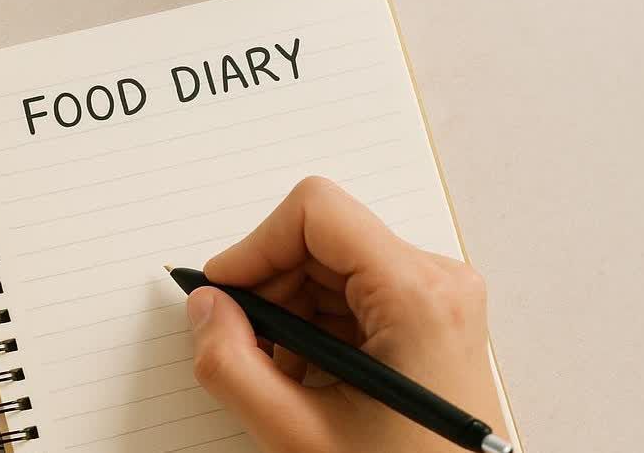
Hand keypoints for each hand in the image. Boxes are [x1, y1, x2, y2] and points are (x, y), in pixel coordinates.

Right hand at [188, 177, 506, 452]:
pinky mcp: (430, 317)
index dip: (255, 245)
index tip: (223, 289)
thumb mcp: (296, 434)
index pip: (316, 212)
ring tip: (279, 374)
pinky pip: (352, 293)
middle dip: (269, 288)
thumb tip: (206, 306)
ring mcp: (438, 299)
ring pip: (331, 266)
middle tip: (244, 344)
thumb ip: (230, 365)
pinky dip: (315, 327)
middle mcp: (438, 282)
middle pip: (320, 240)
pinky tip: (307, 377)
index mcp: (417, 297)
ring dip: (288, 313)